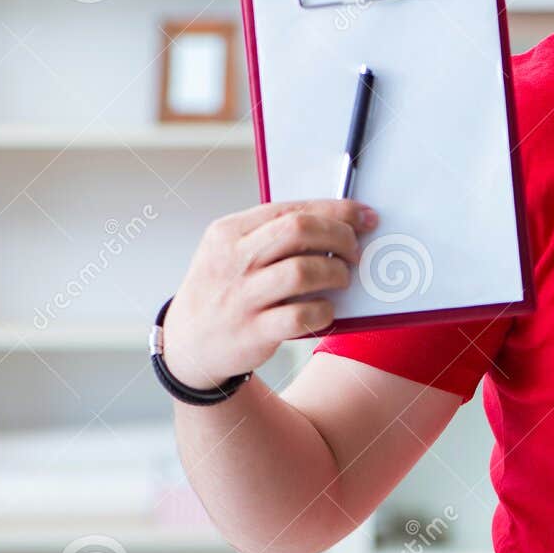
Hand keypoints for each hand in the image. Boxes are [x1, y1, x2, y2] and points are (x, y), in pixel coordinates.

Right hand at [162, 198, 378, 389]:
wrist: (188, 343)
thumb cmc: (223, 289)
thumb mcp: (230, 251)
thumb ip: (272, 234)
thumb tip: (338, 222)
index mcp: (229, 232)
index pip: (292, 209)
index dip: (337, 210)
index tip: (365, 216)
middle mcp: (233, 260)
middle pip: (299, 231)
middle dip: (341, 236)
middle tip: (355, 251)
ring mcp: (241, 297)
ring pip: (304, 271)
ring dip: (335, 273)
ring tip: (341, 279)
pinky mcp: (253, 331)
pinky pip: (301, 315)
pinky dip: (324, 311)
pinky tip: (325, 309)